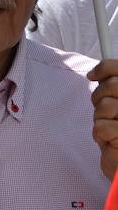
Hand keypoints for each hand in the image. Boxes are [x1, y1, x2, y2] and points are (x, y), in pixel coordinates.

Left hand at [88, 60, 117, 179]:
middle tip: (102, 108)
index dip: (106, 68)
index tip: (93, 75)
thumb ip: (113, 87)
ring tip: (110, 128)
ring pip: (105, 106)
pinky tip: (111, 141)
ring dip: (101, 118)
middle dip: (99, 96)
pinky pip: (102, 127)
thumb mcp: (116, 106)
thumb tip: (95, 74)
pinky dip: (100, 134)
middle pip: (113, 85)